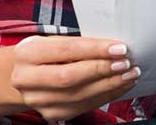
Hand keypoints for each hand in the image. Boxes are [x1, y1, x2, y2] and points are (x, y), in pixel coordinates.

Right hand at [9, 35, 139, 121]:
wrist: (27, 77)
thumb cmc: (45, 55)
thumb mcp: (54, 42)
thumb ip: (79, 44)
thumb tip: (114, 48)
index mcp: (27, 53)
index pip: (66, 50)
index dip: (96, 50)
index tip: (120, 48)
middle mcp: (26, 79)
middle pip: (70, 77)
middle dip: (103, 70)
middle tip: (126, 63)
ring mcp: (38, 100)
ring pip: (79, 95)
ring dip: (110, 85)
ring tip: (129, 75)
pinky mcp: (51, 113)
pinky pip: (84, 107)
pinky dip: (106, 96)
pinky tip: (119, 86)